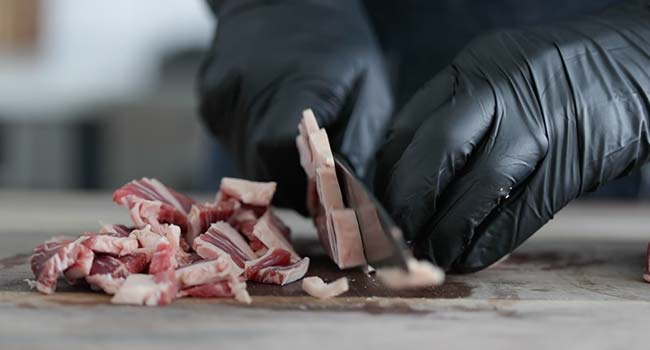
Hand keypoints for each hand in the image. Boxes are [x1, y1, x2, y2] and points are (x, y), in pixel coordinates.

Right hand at [199, 0, 391, 211]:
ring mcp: (220, 93)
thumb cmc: (338, 47)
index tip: (317, 190)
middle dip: (287, 183)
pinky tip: (269, 120)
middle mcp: (248, 88)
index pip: (277, 149)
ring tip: (291, 142)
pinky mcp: (208, 99)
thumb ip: (358, 143)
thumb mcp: (369, 88)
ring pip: (243, 159)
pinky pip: (230, 141)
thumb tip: (348, 198)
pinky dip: (251, 145)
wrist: (285, 2)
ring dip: (270, 165)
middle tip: (310, 179)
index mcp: (294, 84)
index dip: (298, 181)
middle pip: (258, 164)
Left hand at [375, 0, 649, 271]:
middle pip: (435, 153)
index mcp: (474, 69)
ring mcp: (540, 128)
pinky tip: (469, 258)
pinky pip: (522, 213)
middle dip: (406, 204)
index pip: (410, 124)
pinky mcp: (572, 165)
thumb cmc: (554, 78)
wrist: (635, 64)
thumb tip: (404, 177)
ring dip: (446, 232)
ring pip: (477, 189)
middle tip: (391, 237)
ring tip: (428, 255)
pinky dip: (489, 243)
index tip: (375, 204)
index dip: (386, 173)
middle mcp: (503, 93)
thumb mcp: (496, 74)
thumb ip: (453, 114)